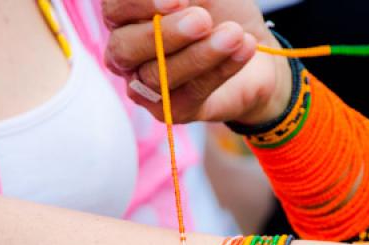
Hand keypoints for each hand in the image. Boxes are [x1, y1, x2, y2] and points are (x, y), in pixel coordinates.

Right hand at [102, 0, 292, 123]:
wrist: (254, 47)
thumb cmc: (222, 11)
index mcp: (125, 19)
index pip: (115, 9)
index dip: (140, 4)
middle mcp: (128, 55)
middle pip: (124, 48)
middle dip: (164, 34)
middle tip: (203, 20)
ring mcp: (148, 87)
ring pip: (157, 76)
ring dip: (199, 54)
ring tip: (233, 34)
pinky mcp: (175, 110)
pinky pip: (191, 93)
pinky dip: (220, 70)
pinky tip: (244, 47)